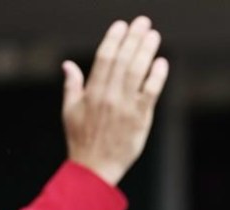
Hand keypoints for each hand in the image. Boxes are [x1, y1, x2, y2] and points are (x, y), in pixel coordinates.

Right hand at [63, 16, 168, 184]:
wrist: (94, 168)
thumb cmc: (81, 140)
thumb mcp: (70, 111)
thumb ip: (72, 85)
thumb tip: (68, 65)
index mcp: (91, 92)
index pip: (103, 57)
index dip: (113, 39)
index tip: (121, 25)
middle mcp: (108, 96)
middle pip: (123, 60)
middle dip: (133, 38)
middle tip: (143, 22)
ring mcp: (125, 107)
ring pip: (137, 72)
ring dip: (146, 51)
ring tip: (153, 35)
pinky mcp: (140, 119)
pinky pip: (150, 93)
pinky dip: (157, 76)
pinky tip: (162, 62)